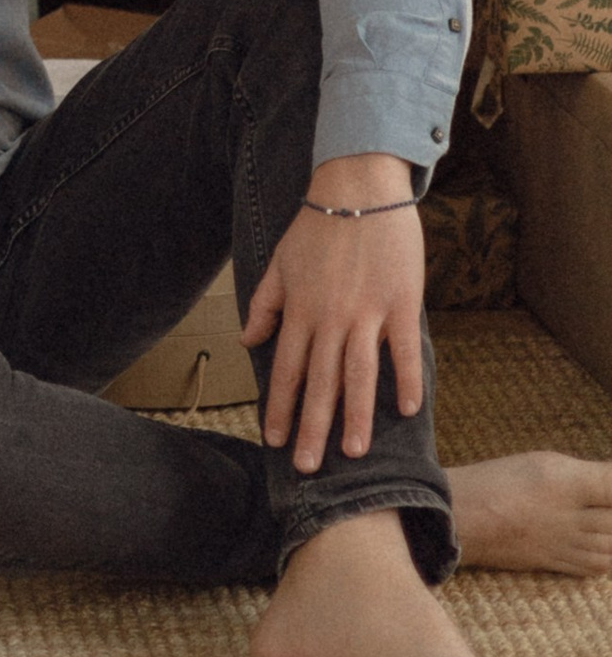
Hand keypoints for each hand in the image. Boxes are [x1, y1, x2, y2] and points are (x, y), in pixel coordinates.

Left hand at [243, 155, 424, 471]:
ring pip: (359, 374)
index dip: (279, 407)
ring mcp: (367, 313)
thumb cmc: (318, 225)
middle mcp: (330, 318)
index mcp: (299, 310)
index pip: (284, 369)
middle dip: (312, 427)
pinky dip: (407, 379)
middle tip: (308, 468)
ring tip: (355, 453)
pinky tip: (408, 410)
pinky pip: (403, 349)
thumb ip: (265, 305)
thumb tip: (247, 341)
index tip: (274, 441)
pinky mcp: (400, 303)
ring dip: (356, 416)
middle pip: (319, 382)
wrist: (359, 188)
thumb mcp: (279, 262)